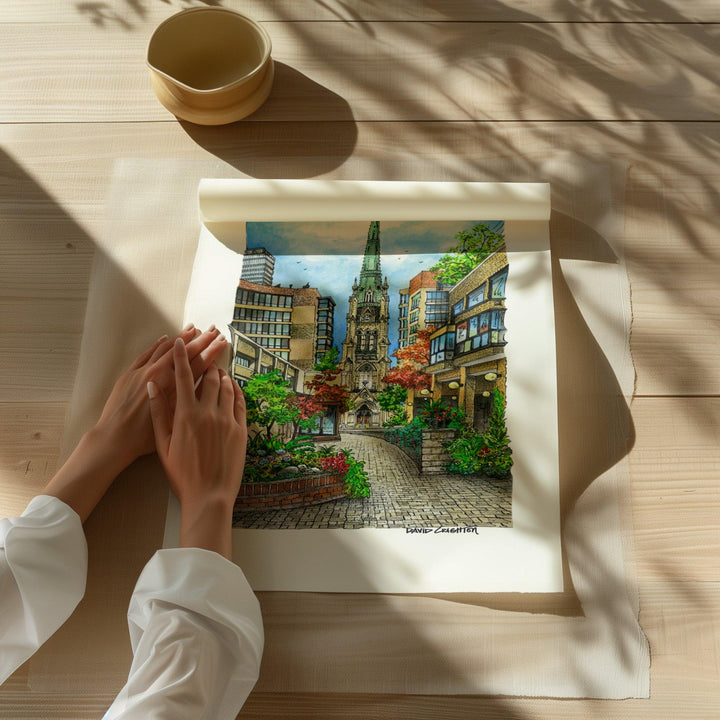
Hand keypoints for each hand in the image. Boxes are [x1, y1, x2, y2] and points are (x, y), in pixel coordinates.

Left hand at [96, 326, 226, 468]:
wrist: (114, 438)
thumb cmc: (144, 437)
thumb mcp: (173, 420)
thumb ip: (187, 400)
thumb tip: (202, 385)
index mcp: (172, 387)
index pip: (197, 363)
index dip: (211, 351)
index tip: (221, 341)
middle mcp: (158, 374)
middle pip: (184, 352)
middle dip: (201, 339)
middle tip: (214, 330)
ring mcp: (142, 371)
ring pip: (165, 348)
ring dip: (181, 337)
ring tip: (193, 328)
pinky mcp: (130, 374)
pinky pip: (146, 353)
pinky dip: (158, 344)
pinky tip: (166, 338)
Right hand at [148, 338, 246, 557]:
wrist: (209, 496)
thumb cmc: (182, 474)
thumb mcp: (163, 445)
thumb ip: (158, 413)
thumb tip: (152, 386)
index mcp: (186, 415)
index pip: (183, 377)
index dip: (181, 356)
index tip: (180, 341)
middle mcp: (208, 412)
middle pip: (209, 377)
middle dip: (206, 362)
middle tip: (205, 353)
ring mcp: (227, 420)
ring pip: (226, 387)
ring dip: (221, 375)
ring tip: (217, 369)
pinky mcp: (241, 429)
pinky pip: (240, 402)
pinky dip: (235, 391)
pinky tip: (232, 388)